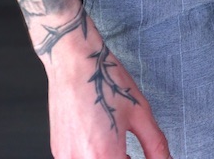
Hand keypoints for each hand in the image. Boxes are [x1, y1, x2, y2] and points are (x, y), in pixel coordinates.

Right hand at [43, 15, 170, 157]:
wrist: (75, 63)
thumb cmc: (105, 82)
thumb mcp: (140, 112)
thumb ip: (155, 145)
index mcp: (104, 155)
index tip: (146, 157)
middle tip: (133, 153)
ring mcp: (66, 157)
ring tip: (120, 148)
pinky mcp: (58, 151)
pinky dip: (95, 157)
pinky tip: (103, 142)